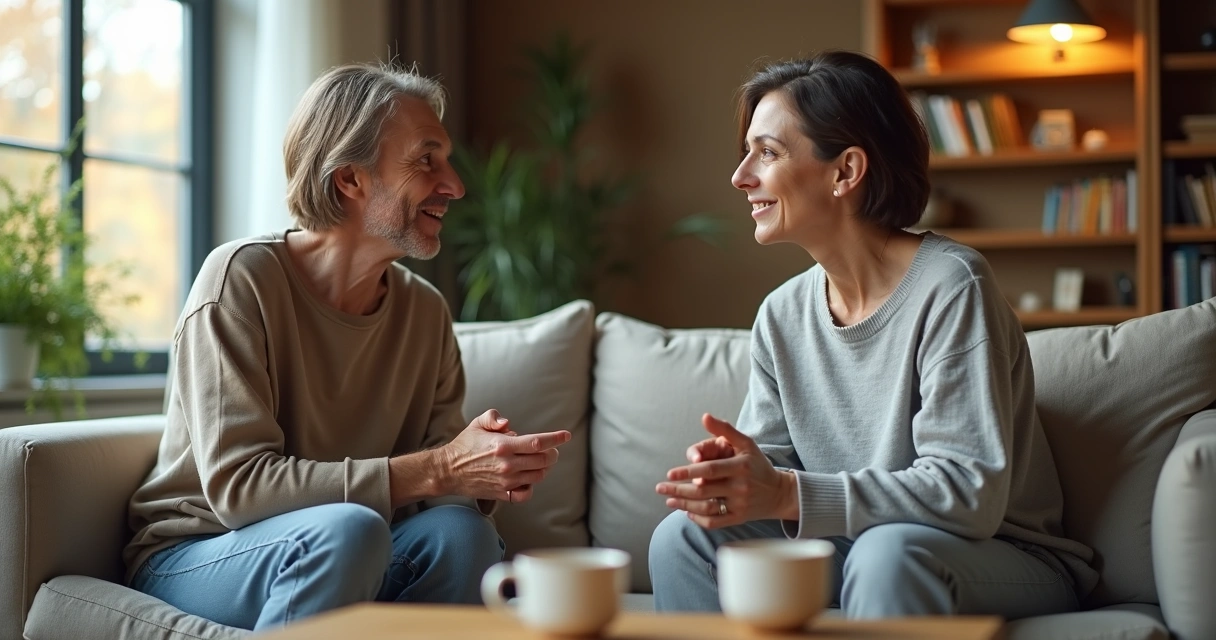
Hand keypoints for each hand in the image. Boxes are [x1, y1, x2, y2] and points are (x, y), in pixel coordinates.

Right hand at [439, 409, 569, 502]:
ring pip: (538, 476)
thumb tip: (507, 423)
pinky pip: (525, 494)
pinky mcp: (502, 494)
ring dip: (544, 468)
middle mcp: (507, 465)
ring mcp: (506, 481)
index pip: (538, 442)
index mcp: (503, 445)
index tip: (566, 435)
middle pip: (543, 460)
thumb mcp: (477, 424)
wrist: (448, 471)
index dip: (555, 439)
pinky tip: (528, 479)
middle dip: (552, 453)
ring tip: (539, 461)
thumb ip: (494, 417)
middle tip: (552, 450)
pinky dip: (531, 487)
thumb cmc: (464, 445)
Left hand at [655, 414, 797, 528]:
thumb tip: (704, 416)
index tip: (670, 473)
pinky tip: (687, 512)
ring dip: (684, 505)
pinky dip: (698, 518)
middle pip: (704, 491)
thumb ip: (724, 430)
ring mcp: (739, 505)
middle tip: (661, 488)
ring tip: (669, 500)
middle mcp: (740, 487)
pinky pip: (715, 522)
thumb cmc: (757, 464)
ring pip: (707, 508)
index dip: (688, 472)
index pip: (709, 470)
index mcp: (740, 466)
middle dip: (679, 490)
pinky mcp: (739, 518)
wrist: (779, 493)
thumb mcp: (746, 443)